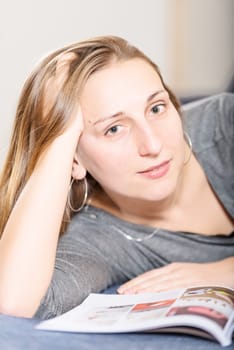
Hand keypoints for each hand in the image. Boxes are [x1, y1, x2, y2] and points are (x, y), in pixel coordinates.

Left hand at [118, 257, 233, 293]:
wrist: (223, 272)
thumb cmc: (203, 275)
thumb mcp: (184, 274)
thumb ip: (171, 279)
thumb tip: (156, 289)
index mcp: (172, 268)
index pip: (150, 275)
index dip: (136, 281)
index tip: (124, 288)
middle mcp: (174, 270)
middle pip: (151, 278)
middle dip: (135, 286)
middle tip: (122, 293)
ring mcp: (181, 276)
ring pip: (158, 283)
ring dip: (144, 289)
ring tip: (131, 295)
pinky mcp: (189, 282)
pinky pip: (172, 288)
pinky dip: (160, 292)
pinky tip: (151, 296)